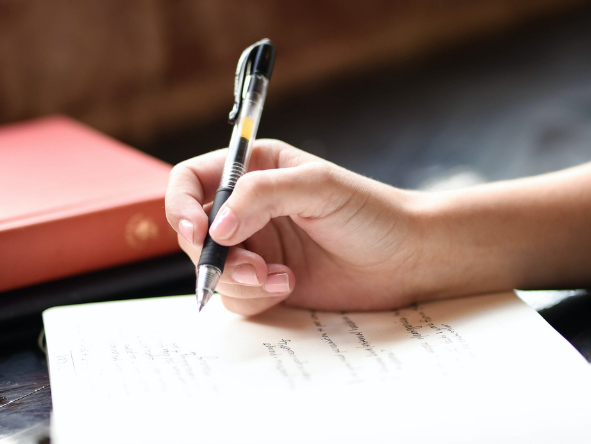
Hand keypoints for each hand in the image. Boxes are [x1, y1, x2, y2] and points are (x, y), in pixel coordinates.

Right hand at [165, 140, 427, 314]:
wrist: (410, 259)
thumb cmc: (373, 213)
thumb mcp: (318, 187)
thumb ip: (262, 195)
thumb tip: (215, 227)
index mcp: (253, 170)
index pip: (189, 181)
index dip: (180, 205)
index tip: (197, 231)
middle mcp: (245, 208)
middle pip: (193, 232)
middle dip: (214, 255)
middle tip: (250, 266)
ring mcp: (253, 247)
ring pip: (210, 269)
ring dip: (237, 280)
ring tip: (278, 279)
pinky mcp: (263, 282)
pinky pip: (233, 297)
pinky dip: (255, 297)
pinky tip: (289, 286)